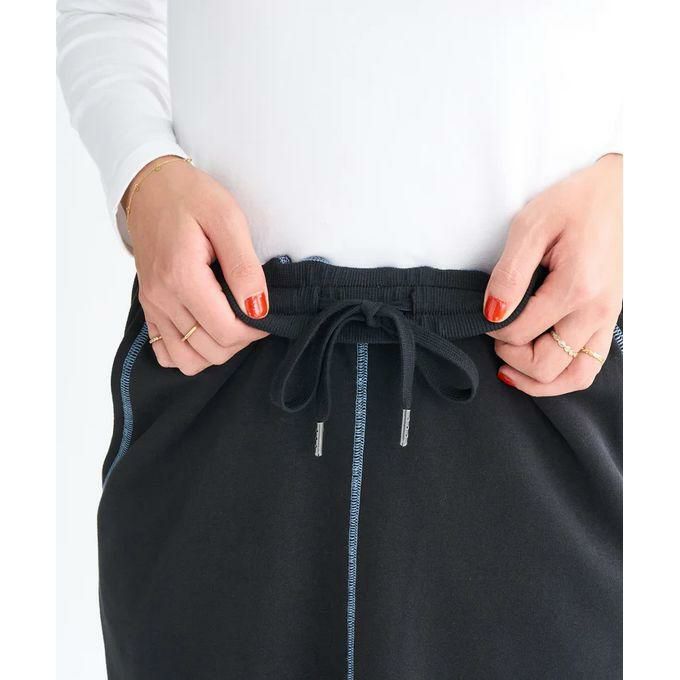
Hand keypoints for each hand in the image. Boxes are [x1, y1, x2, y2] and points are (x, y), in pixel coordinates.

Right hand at [124, 156, 268, 375]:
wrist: (150, 186)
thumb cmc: (191, 196)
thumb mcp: (228, 218)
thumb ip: (244, 266)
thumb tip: (258, 307)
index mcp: (182, 276)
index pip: (225, 332)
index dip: (255, 331)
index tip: (266, 312)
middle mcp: (162, 297)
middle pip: (210, 351)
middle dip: (240, 341)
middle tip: (252, 314)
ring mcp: (152, 305)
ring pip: (187, 361)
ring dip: (216, 350)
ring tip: (231, 323)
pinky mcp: (148, 307)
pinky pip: (166, 353)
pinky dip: (188, 352)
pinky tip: (206, 330)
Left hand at [484, 154, 621, 395]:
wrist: (619, 191)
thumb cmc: (574, 203)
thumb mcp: (530, 226)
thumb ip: (509, 274)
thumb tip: (492, 313)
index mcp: (576, 288)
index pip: (519, 333)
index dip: (491, 330)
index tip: (482, 313)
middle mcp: (596, 312)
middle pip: (545, 365)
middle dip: (510, 357)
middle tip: (495, 334)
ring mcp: (606, 319)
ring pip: (572, 377)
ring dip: (536, 380)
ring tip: (510, 364)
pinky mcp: (608, 320)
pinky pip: (588, 367)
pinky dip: (561, 376)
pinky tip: (537, 368)